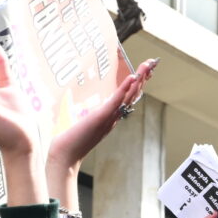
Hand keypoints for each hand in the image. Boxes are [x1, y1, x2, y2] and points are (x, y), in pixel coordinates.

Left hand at [46, 59, 158, 180]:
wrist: (65, 155)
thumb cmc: (70, 139)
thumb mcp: (80, 120)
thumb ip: (83, 109)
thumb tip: (74, 95)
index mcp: (111, 115)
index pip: (128, 96)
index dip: (138, 82)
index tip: (145, 69)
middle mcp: (114, 116)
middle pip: (133, 94)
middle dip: (144, 77)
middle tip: (153, 62)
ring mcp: (109, 117)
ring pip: (129, 96)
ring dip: (139, 79)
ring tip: (147, 65)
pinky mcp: (101, 117)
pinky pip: (116, 101)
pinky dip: (124, 89)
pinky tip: (132, 77)